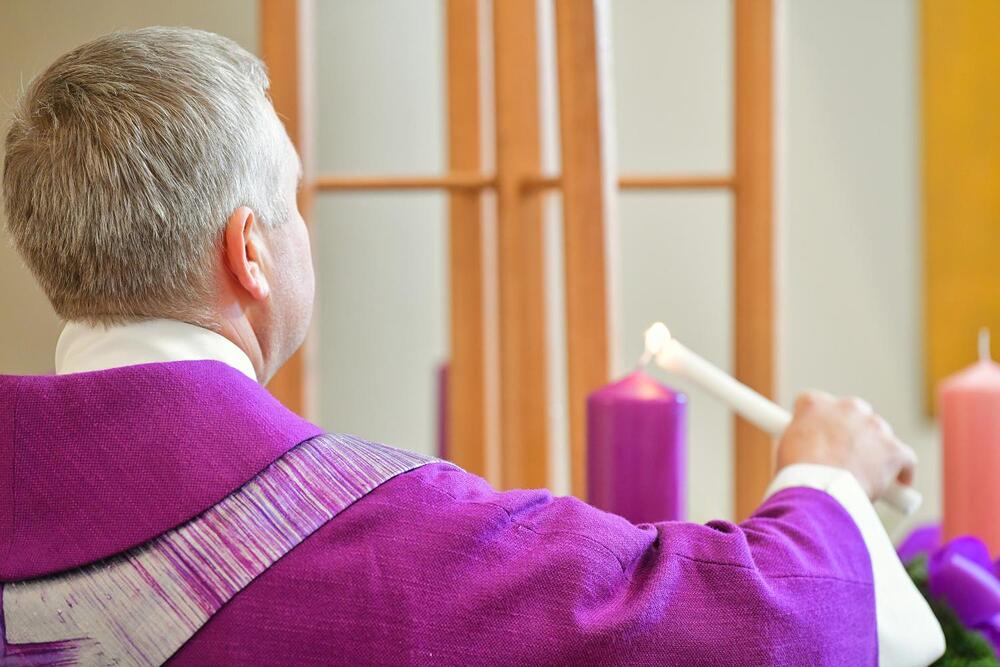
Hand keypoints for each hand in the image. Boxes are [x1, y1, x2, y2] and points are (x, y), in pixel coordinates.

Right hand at [776, 391, 916, 500]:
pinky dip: (902, 471)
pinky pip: (905, 458)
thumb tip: (807, 452)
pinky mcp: (895, 450)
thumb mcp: (785, 449)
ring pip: (879, 434)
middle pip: (854, 413)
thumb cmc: (796, 476)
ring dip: (874, 450)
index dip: (818, 422)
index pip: (816, 403)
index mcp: (814, 404)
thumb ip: (800, 440)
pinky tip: (898, 486)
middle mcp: (847, 407)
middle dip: (850, 431)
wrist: (820, 492)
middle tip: (843, 454)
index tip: (819, 435)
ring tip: (865, 474)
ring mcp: (874, 427)